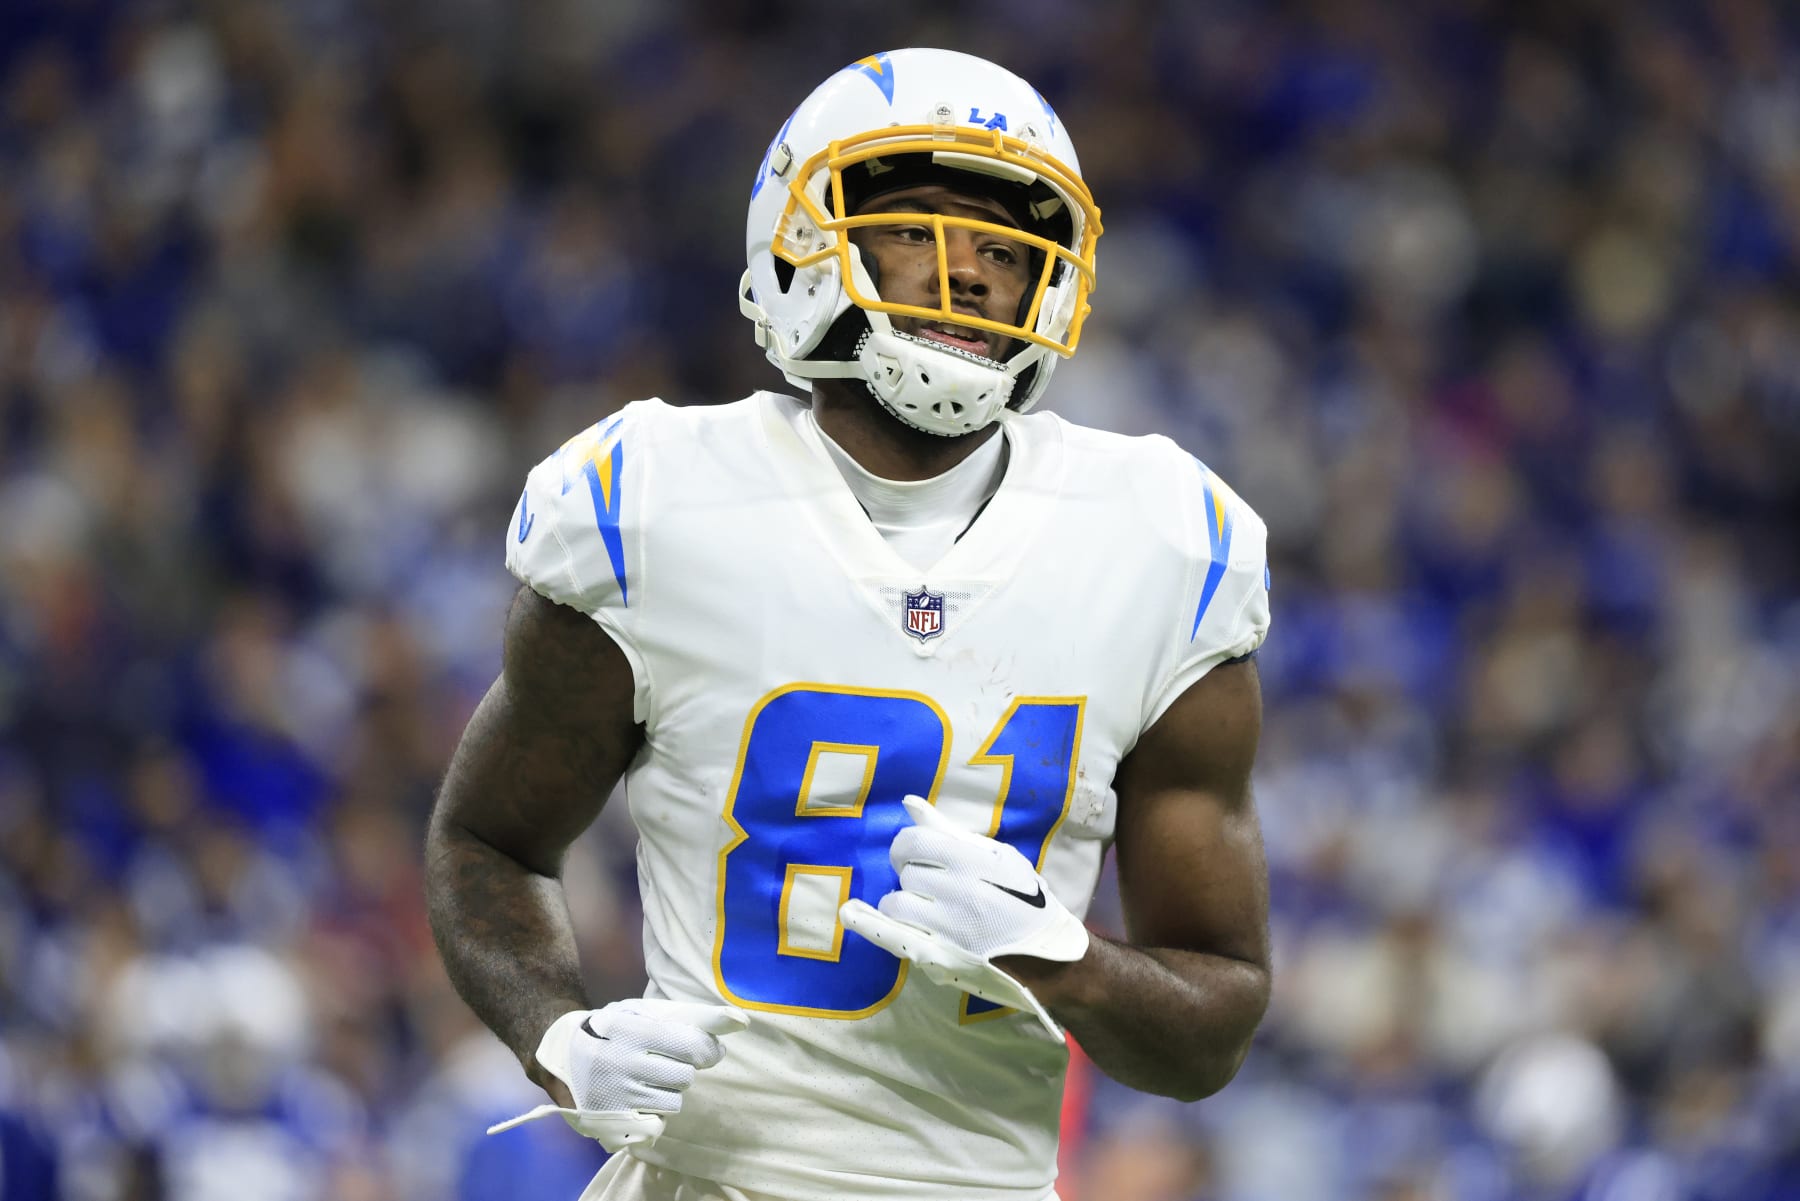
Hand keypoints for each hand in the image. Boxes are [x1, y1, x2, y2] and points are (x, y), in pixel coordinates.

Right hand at [486, 999, 748, 1150]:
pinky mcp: (607, 1123)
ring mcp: (610, 1096)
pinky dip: (655, 1116)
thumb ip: (700, 1016)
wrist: (565, 1051)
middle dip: (683, 1069)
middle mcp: (617, 1063)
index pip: (692, 1046)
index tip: (702, 1047)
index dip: (707, 1049)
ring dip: (669, 1091)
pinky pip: (656, 1128)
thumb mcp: (653, 1012)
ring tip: (647, 1078)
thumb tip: (744, 1021)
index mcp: (630, 1028)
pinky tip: (638, 1099)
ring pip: (674, 1103)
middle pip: (686, 1077)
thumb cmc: (623, 1028)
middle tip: (664, 1061)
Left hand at [840, 795, 1088, 1039]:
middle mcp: (956, 892)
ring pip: (895, 903)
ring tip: (924, 908)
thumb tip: (909, 802)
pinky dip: (867, 922)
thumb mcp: (998, 858)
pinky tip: (851, 912)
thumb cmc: (1026, 902)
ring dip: (902, 902)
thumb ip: (949, 831)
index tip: (914, 854)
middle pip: (906, 873)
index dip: (908, 846)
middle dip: (914, 876)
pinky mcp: (937, 958)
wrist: (1050, 959)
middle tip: (935, 888)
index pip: (914, 841)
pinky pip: (890, 935)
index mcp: (973, 861)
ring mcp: (945, 928)